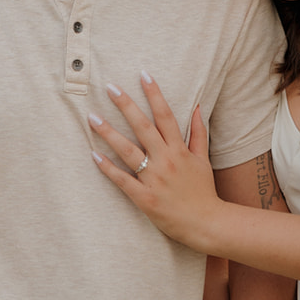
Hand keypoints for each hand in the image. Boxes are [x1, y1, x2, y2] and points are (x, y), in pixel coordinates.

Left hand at [89, 75, 223, 252]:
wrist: (207, 224)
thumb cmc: (203, 191)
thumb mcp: (203, 159)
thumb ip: (198, 133)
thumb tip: (197, 106)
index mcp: (180, 150)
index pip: (166, 115)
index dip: (154, 94)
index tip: (143, 75)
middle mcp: (166, 160)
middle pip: (143, 127)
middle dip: (126, 105)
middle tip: (111, 87)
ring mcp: (154, 179)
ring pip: (128, 151)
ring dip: (109, 133)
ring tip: (92, 117)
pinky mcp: (145, 198)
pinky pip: (123, 180)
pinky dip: (108, 168)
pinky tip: (94, 155)